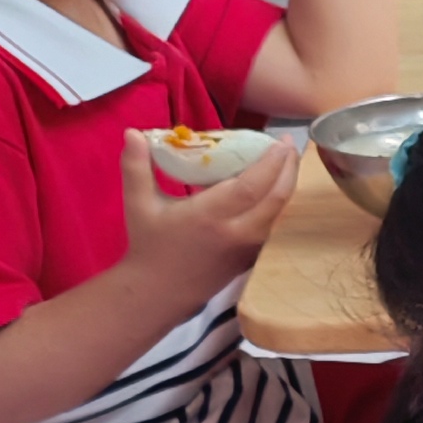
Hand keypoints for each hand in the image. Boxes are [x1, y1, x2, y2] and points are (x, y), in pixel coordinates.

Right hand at [115, 128, 301, 307]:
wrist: (161, 291)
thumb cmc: (150, 245)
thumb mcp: (138, 204)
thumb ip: (135, 166)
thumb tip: (133, 132)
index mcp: (210, 217)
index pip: (251, 187)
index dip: (271, 164)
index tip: (281, 142)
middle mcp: (237, 232)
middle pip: (276, 198)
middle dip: (289, 168)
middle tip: (289, 144)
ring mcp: (249, 247)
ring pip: (280, 212)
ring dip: (287, 184)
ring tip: (287, 159)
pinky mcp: (253, 255)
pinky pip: (274, 224)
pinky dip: (279, 201)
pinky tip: (276, 184)